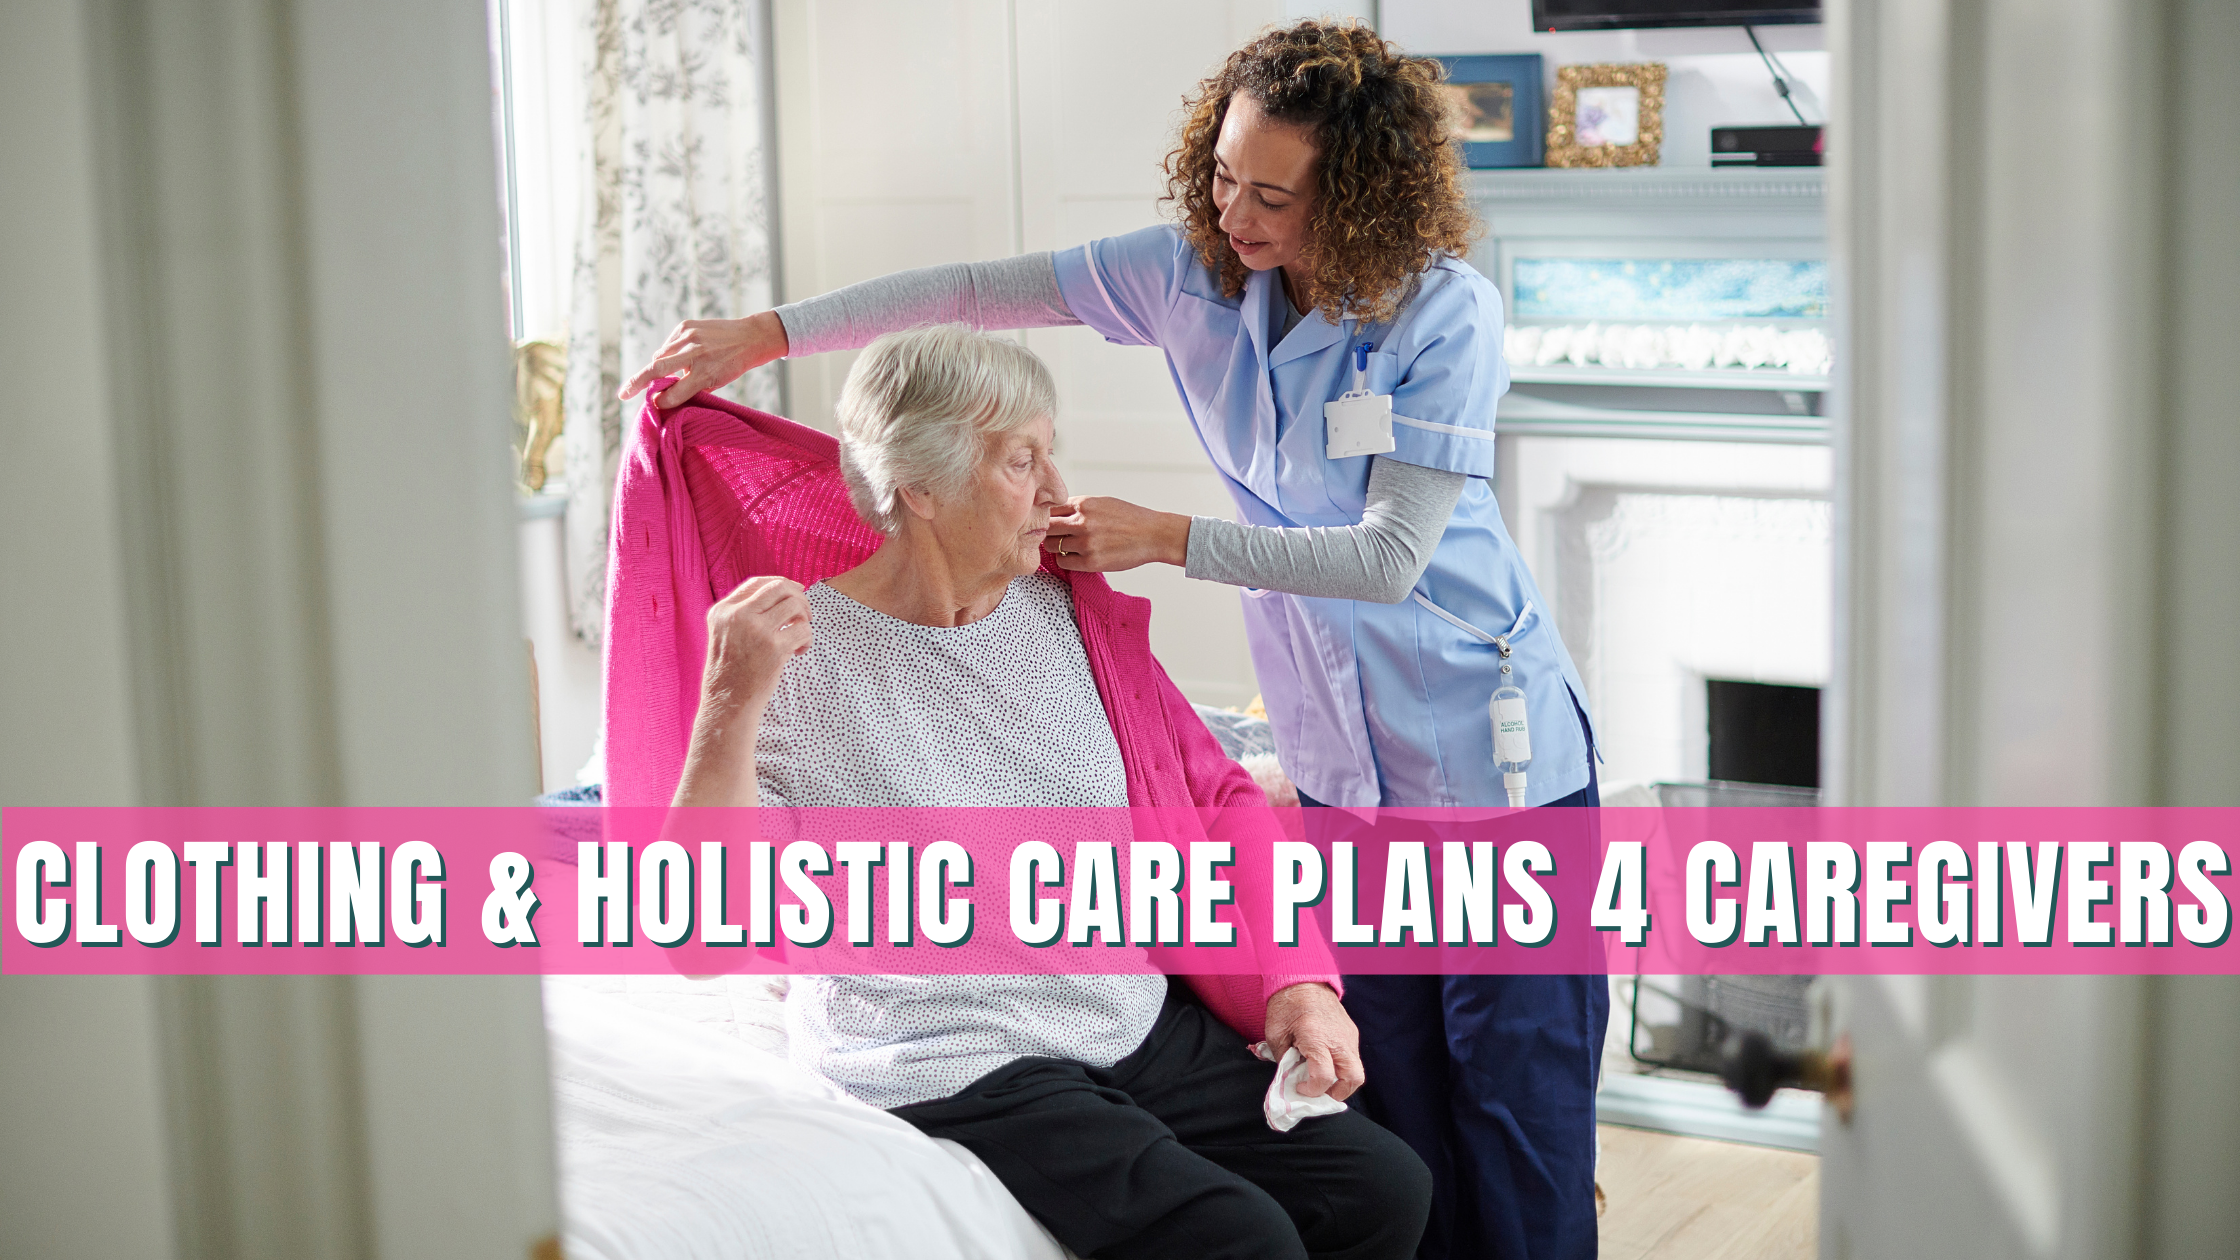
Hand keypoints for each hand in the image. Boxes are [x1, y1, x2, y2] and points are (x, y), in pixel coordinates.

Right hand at [619, 311, 789, 408]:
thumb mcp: (716, 383)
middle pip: (657, 369)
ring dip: (657, 367)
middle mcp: (696, 354)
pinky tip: (677, 356)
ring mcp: (690, 337)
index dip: (662, 402)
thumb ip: (691, 389)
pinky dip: (667, 353)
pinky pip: (667, 344)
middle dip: (637, 383)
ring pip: (660, 356)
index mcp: (706, 373)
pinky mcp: (686, 326)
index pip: (675, 393)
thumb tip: (661, 397)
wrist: (749, 337)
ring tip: (664, 373)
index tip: (653, 406)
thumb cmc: (731, 365)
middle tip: (623, 394)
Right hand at [699, 576, 812, 715]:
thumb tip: (785, 592)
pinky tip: (798, 652)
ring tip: (799, 636)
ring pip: (795, 605)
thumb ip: (744, 613)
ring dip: (805, 619)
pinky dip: (807, 639)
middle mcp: (738, 615)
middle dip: (799, 597)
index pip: (757, 583)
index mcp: (723, 610)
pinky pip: (804, 630)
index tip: (797, 592)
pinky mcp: (774, 648)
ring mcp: (757, 630)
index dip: (782, 584)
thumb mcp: (725, 634)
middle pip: (780, 587)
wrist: (727, 704)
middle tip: (805, 615)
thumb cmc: (730, 672)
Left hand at [1042, 496, 1190, 572]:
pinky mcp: (1091, 562)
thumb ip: (1078, 507)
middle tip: (1054, 536)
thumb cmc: (1129, 518)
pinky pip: (1063, 561)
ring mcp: (1086, 542)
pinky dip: (1065, 559)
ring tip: (1067, 546)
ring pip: (1052, 545)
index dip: (1046, 516)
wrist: (1153, 534)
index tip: (1049, 522)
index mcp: (1084, 504)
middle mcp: (1082, 522)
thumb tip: (1054, 512)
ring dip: (1055, 547)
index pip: (1049, 508)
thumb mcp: (1102, 503)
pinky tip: (1075, 556)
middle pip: (1046, 527)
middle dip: (1047, 532)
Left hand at [1261, 983, 1364, 1100]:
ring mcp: (1348, 1036)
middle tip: (1320, 1093)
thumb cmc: (1286, 1005)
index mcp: (1317, 1038)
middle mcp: (1338, 1039)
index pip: (1324, 1076)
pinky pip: (1352, 1058)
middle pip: (1353, 1078)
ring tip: (1322, 1080)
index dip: (1312, 1090)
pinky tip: (1325, 1063)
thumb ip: (1284, 1061)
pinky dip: (1341, 1068)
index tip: (1300, 1087)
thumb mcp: (1275, 1034)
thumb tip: (1290, 1080)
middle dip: (1338, 1093)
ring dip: (1341, 1081)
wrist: (1304, 979)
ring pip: (1357, 1071)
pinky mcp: (1351, 1033)